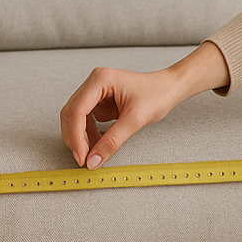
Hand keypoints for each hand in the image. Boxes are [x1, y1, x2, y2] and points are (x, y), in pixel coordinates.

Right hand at [60, 42, 230, 168]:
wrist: (170, 88)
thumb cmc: (158, 94)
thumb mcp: (135, 120)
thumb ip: (113, 141)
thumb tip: (93, 161)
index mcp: (100, 80)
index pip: (77, 110)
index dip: (76, 136)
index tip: (81, 156)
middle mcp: (94, 82)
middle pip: (71, 113)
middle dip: (75, 138)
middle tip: (83, 159)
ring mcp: (95, 91)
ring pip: (75, 118)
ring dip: (81, 138)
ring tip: (92, 154)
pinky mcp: (99, 100)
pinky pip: (85, 120)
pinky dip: (88, 134)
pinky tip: (98, 144)